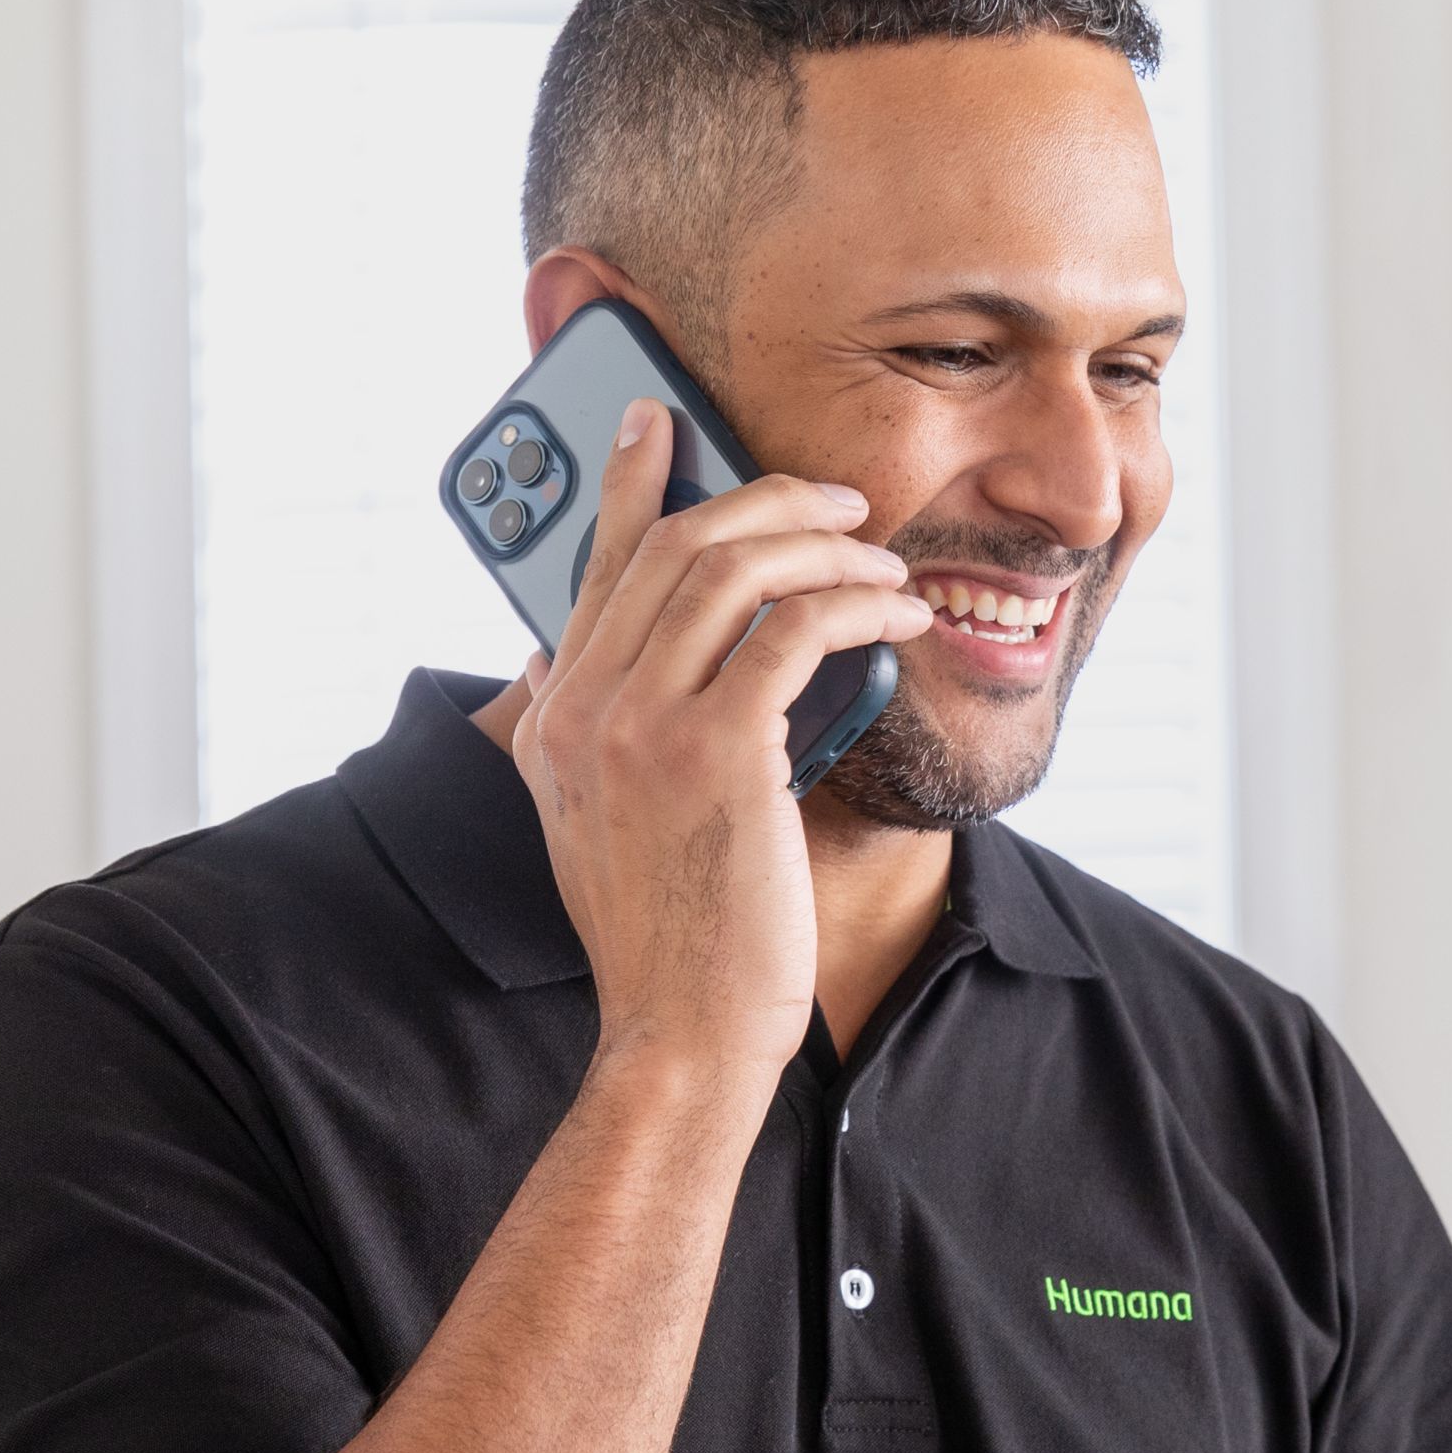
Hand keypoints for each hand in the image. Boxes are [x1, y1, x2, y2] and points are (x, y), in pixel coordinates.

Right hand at [505, 402, 929, 1093]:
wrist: (680, 1031)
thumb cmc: (665, 940)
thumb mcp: (586, 825)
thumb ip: (578, 736)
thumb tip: (560, 657)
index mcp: (553, 721)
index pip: (593, 566)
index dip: (631, 481)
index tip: (660, 421)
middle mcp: (583, 709)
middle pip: (673, 544)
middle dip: (767, 498)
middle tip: (838, 502)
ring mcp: (642, 726)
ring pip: (734, 568)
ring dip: (826, 547)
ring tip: (883, 561)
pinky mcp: (718, 749)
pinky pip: (795, 628)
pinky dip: (857, 605)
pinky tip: (898, 617)